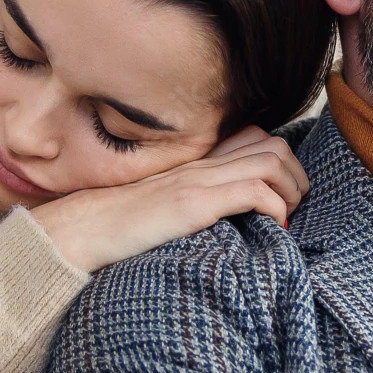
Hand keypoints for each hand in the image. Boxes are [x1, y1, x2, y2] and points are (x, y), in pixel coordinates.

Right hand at [31, 125, 309, 272]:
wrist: (76, 234)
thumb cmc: (114, 232)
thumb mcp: (159, 210)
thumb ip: (189, 204)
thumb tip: (222, 223)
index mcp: (192, 165)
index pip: (253, 138)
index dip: (279, 164)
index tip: (281, 198)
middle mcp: (199, 165)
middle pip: (272, 144)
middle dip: (296, 177)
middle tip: (291, 209)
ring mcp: (196, 181)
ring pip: (271, 161)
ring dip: (291, 191)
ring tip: (285, 219)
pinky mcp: (193, 203)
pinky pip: (254, 191)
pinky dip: (276, 208)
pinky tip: (272, 228)